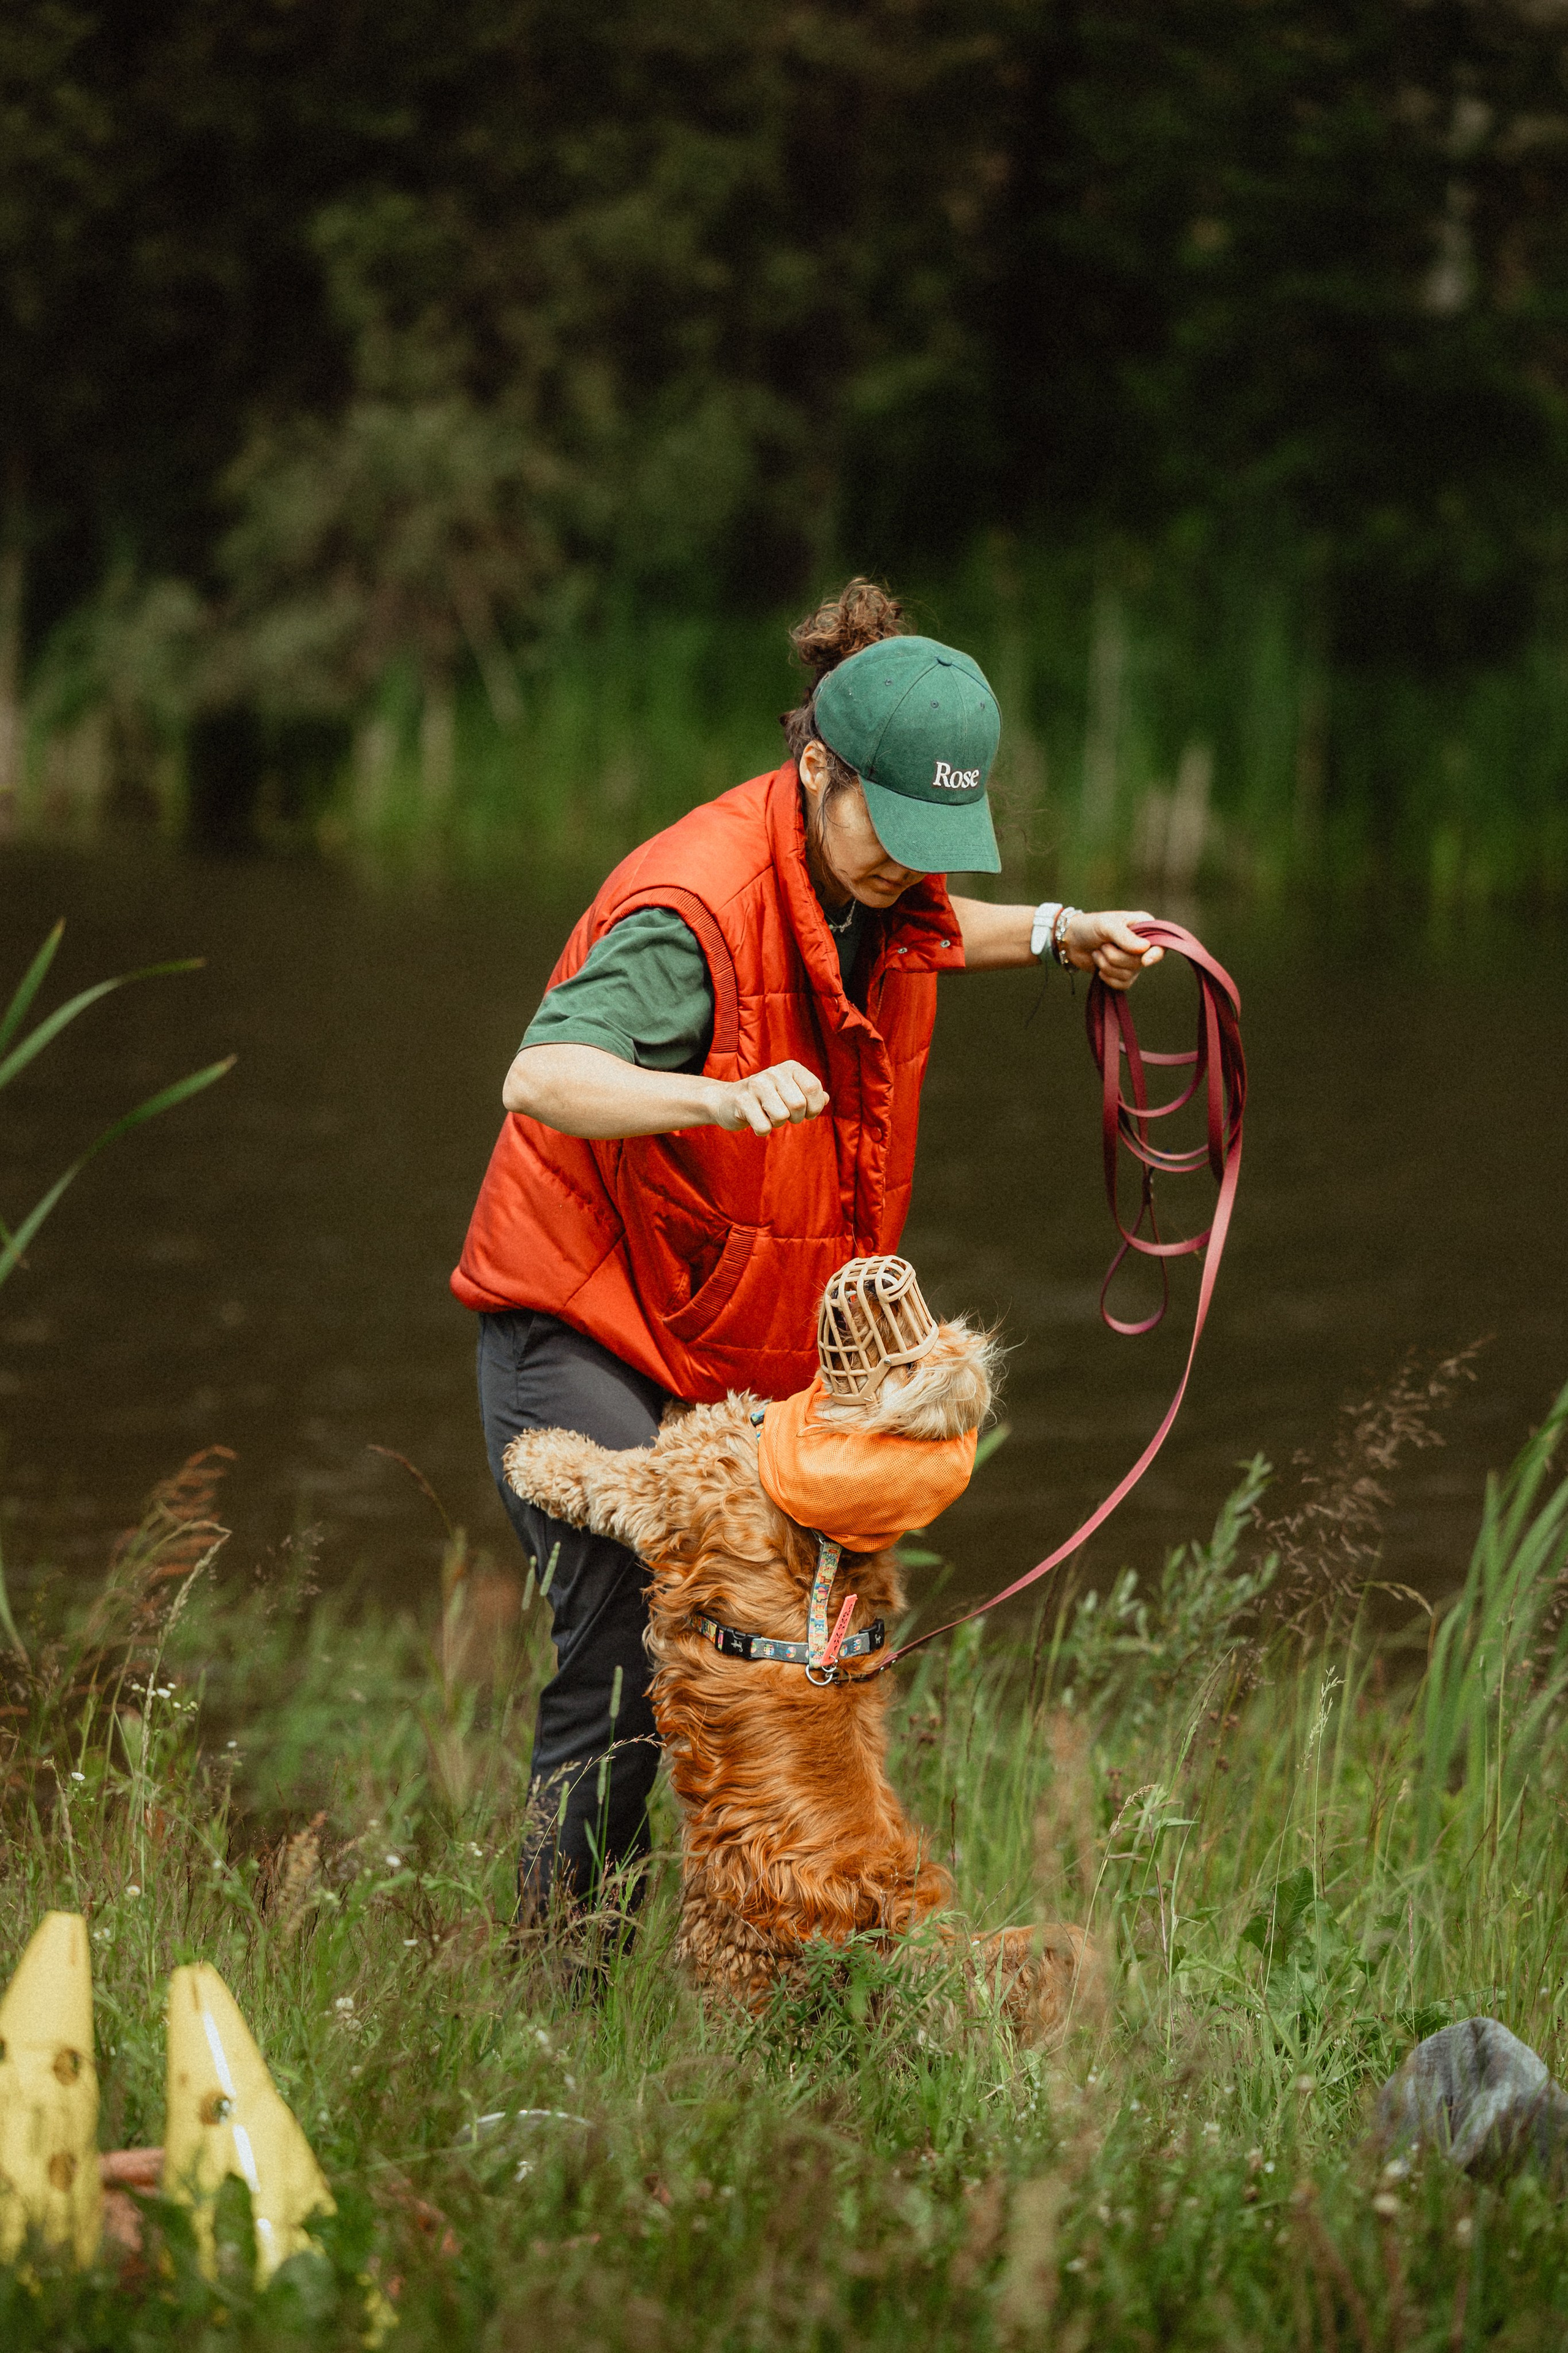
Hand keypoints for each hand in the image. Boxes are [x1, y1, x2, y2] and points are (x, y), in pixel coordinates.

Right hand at [711, 1060, 828, 1134]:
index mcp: (790, 1068)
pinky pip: (764, 1127)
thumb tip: (825, 1098)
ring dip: (777, 1123)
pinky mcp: (742, 1101)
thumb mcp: (790, 1092)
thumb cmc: (765, 1098)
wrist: (727, 1100)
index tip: (807, 1113)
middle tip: (785, 1115)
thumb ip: (809, 1094)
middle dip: (795, 1118)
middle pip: (798, 1105)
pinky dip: (762, 1130)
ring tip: (768, 1115)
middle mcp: (773, 1072)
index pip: (813, 1088)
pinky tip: (755, 1119)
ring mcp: (756, 1085)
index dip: (814, 1107)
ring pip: (782, 1116)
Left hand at [1062, 910, 1164, 991]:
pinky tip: (1099, 967)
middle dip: (1116, 957)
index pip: (1161, 944)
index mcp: (1144, 926)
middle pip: (1140, 962)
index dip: (1155, 954)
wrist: (1071, 941)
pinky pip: (1123, 984)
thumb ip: (1124, 936)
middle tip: (1103, 945)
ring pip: (1129, 974)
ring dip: (1107, 965)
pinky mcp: (1123, 974)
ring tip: (1099, 952)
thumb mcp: (1106, 925)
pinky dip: (1108, 977)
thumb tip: (1145, 948)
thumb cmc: (1090, 927)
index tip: (1144, 960)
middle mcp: (1143, 944)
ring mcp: (1134, 960)